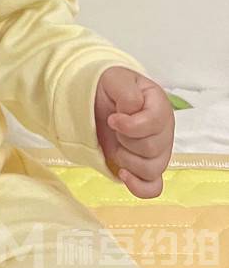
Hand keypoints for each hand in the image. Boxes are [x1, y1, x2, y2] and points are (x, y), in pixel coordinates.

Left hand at [94, 65, 173, 198]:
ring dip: (127, 159)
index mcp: (160, 106)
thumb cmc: (112, 87)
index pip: (155, 123)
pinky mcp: (147, 168)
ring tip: (117, 145)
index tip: (112, 118)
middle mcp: (164, 131)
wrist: (101, 97)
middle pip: (152, 149)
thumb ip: (127, 93)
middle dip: (126, 140)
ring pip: (152, 170)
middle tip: (114, 127)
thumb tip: (131, 113)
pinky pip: (153, 188)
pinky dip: (138, 187)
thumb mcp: (116, 79)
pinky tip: (122, 174)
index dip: (130, 125)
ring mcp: (159, 152)